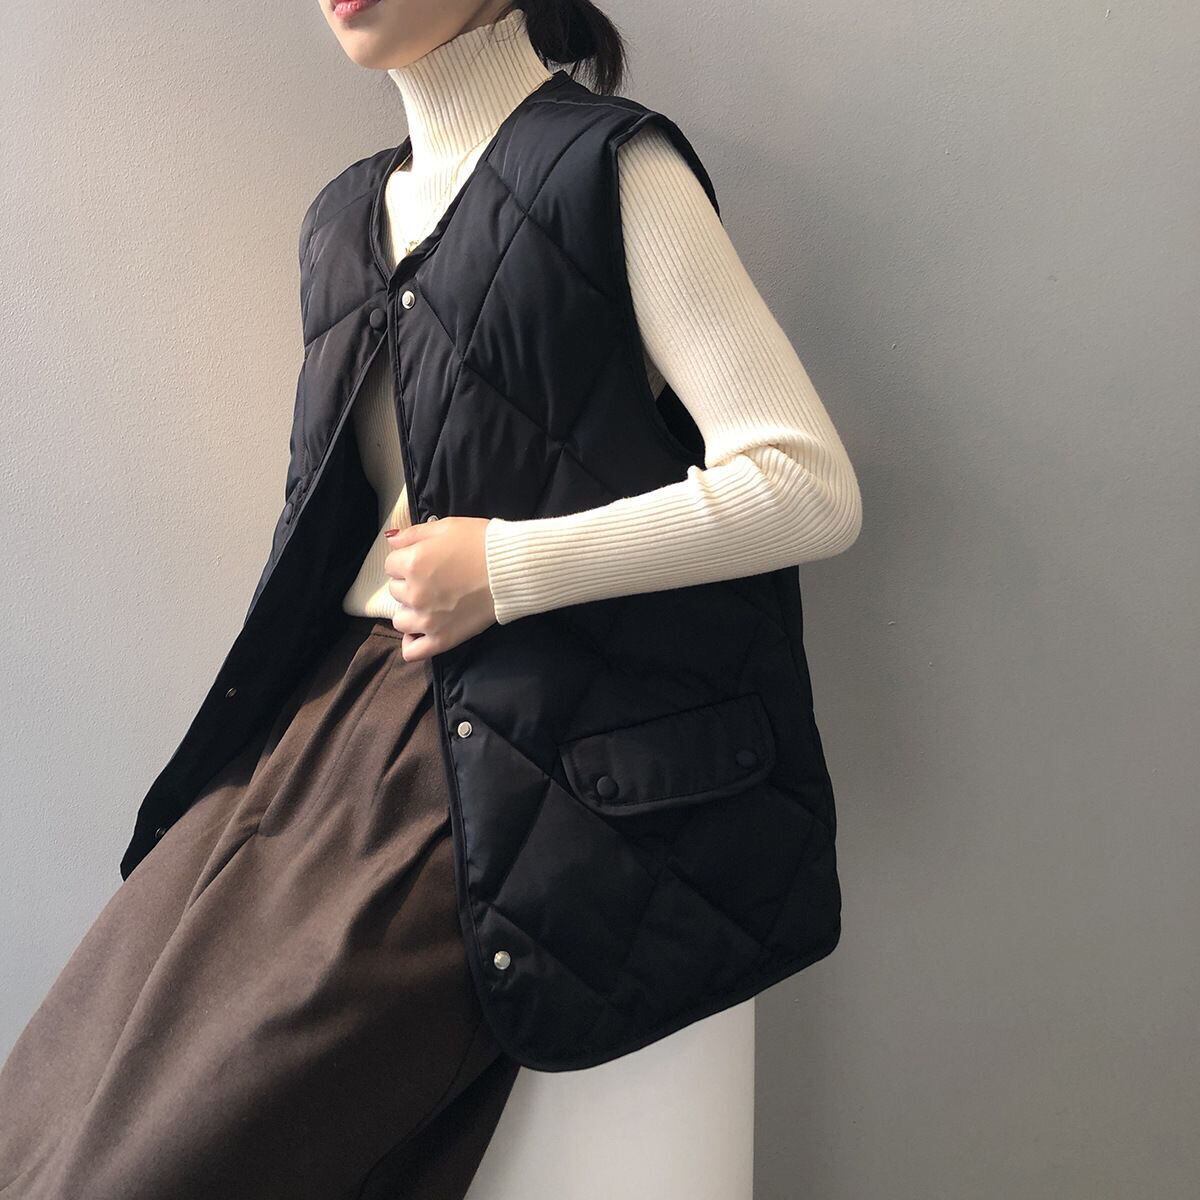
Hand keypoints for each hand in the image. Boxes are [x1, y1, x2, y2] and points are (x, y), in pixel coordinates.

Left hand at [384, 516, 496, 660]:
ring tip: (430, 604)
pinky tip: (420, 633)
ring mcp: (426, 620)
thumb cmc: (480, 543)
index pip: (391, 565)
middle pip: (396, 591)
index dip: (408, 559)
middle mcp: (414, 594)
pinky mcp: (442, 639)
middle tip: (434, 579)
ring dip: (410, 610)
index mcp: (412, 564)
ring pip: (400, 620)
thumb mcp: (446, 527)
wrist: (512, 568)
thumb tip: (391, 540)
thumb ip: (413, 534)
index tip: (427, 559)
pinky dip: (412, 643)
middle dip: (410, 583)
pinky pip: (413, 651)